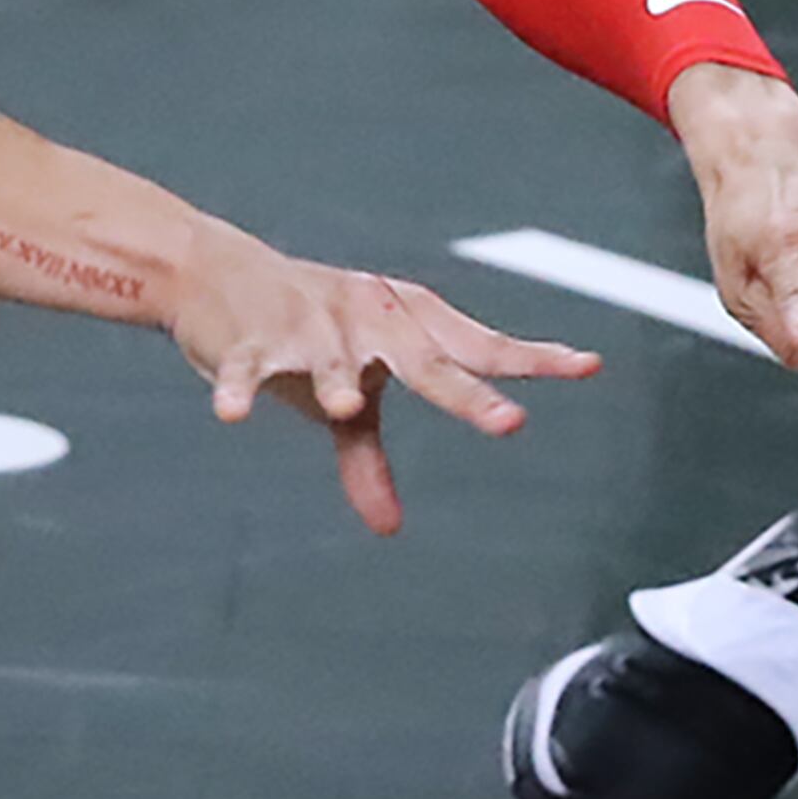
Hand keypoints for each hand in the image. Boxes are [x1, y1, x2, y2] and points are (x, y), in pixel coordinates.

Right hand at [169, 225, 599, 534]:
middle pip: (422, 361)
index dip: (530, 360)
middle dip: (463, 393)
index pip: (476, 348)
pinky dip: (238, 388)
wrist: (210, 271)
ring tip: (345, 405)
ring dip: (335, 379)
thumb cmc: (300, 333)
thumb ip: (366, 458)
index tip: (587, 367)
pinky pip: (245, 367)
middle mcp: (367, 318)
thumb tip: (390, 528)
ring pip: (329, 359)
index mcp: (402, 323)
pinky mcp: (248, 337)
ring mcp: (307, 325)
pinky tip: (232, 413)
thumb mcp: (340, 392)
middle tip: (508, 422)